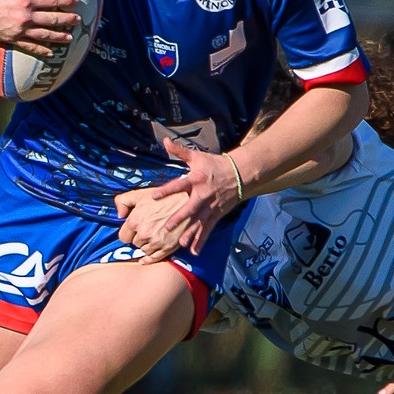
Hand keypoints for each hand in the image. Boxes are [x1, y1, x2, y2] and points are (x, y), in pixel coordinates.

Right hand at [0, 0, 81, 60]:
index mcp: (24, 0)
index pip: (50, 0)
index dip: (65, 1)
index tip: (76, 1)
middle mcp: (24, 17)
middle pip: (52, 19)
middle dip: (67, 20)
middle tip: (78, 20)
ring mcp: (19, 30)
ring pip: (44, 35)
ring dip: (59, 36)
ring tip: (70, 38)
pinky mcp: (13, 39)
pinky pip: (31, 46)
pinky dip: (42, 50)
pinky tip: (51, 53)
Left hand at [115, 186, 190, 261]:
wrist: (186, 200)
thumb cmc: (162, 196)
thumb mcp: (139, 194)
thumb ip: (122, 202)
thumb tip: (119, 215)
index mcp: (135, 221)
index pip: (123, 237)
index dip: (128, 233)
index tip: (134, 229)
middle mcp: (144, 233)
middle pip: (135, 244)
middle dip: (139, 238)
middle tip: (147, 229)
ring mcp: (156, 241)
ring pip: (144, 250)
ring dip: (146, 245)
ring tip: (153, 235)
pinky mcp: (168, 247)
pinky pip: (154, 258)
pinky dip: (148, 259)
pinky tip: (144, 259)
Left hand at [139, 137, 244, 255]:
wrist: (239, 174)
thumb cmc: (215, 165)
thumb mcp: (198, 156)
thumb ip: (180, 150)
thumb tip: (165, 141)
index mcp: (196, 179)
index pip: (180, 185)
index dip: (167, 190)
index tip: (154, 197)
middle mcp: (203, 195)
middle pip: (190, 208)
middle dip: (179, 218)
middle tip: (167, 227)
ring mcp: (211, 207)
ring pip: (199, 222)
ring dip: (190, 233)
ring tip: (180, 244)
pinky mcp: (217, 215)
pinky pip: (208, 229)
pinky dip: (201, 240)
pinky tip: (194, 252)